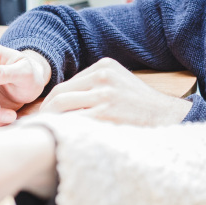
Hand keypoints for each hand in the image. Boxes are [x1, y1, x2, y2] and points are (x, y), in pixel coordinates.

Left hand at [40, 58, 191, 125]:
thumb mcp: (119, 82)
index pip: (67, 83)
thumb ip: (95, 84)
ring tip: (47, 132)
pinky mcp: (106, 114)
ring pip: (63, 106)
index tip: (46, 113)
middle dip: (46, 111)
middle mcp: (103, 76)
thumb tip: (63, 99)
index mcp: (104, 66)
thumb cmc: (140, 104)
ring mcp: (105, 95)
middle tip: (40, 125)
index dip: (52, 100)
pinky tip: (62, 138)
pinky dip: (65, 129)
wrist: (166, 116)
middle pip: (60, 93)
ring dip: (51, 120)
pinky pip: (75, 121)